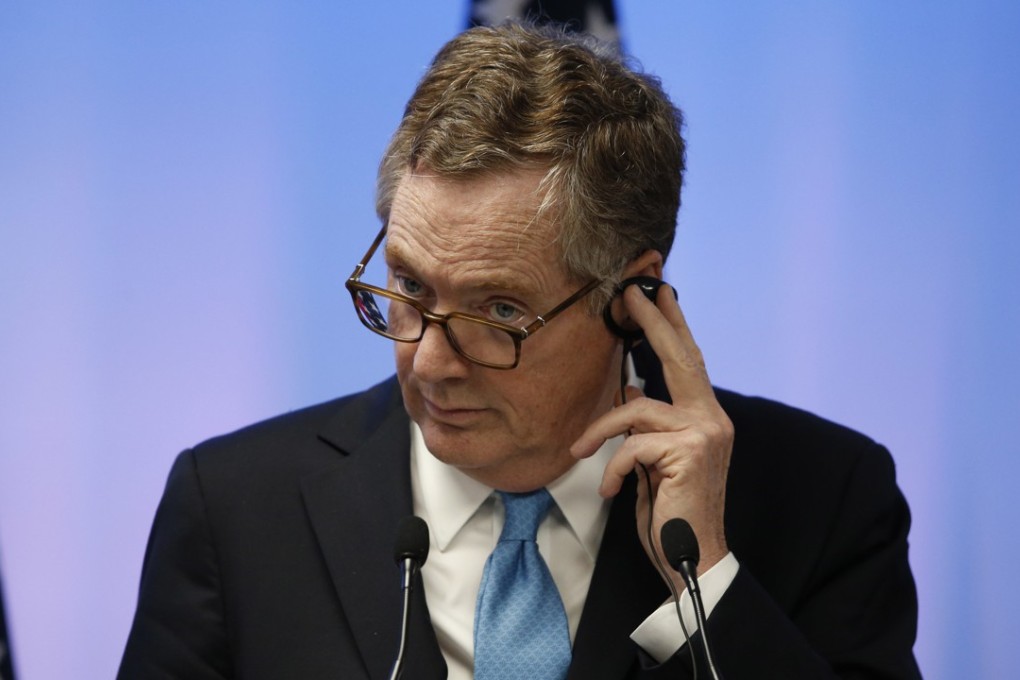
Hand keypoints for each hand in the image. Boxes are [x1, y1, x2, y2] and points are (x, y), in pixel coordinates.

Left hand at [570, 284, 732, 578]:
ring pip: (638, 409)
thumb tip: (632, 388)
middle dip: (653, 322)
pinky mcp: (689, 453)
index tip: (659, 294)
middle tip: (632, 294)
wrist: (692, 558)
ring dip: (602, 430)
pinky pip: (633, 445)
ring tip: (582, 451)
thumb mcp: (654, 460)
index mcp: (705, 417)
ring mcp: (705, 434)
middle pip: (680, 359)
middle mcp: (712, 419)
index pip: (689, 362)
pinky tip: (612, 489)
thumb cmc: (671, 510)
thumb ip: (649, 424)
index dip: (673, 326)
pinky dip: (613, 467)